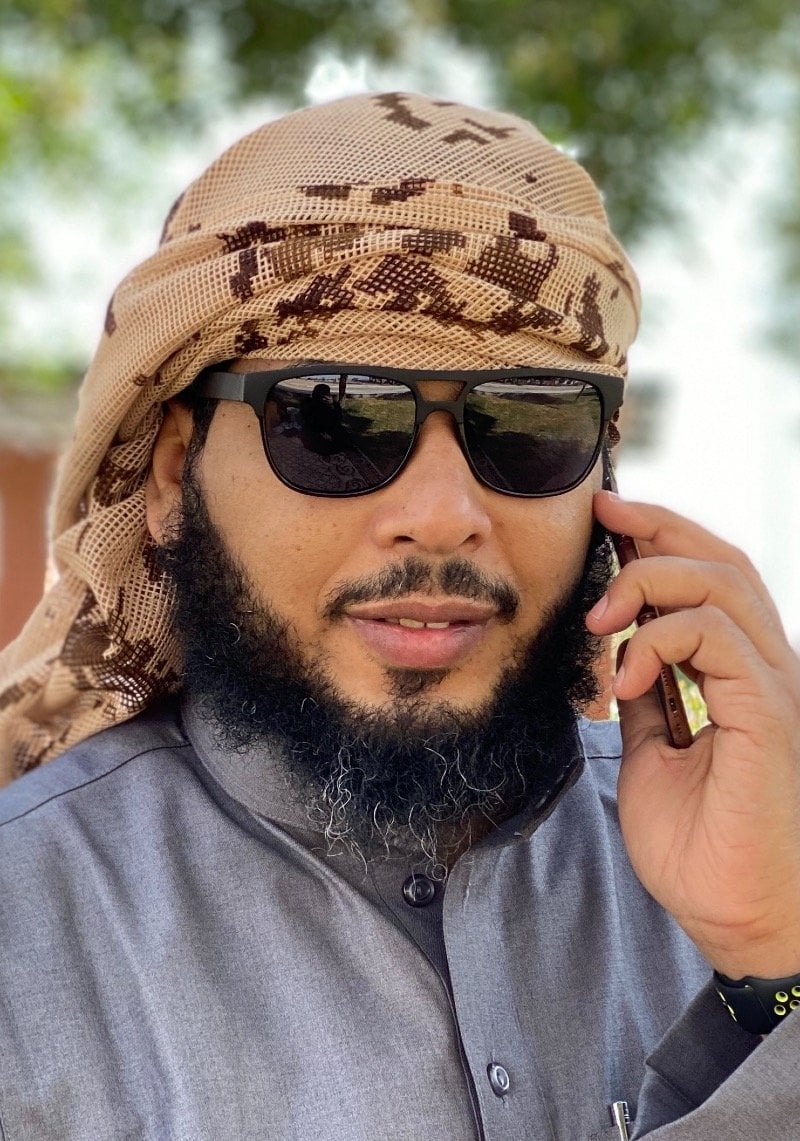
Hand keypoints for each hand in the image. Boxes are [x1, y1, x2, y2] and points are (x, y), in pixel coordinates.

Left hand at [587, 491, 799, 978]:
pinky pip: (716, 639)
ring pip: (724, 583)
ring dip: (649, 580)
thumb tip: (619, 656)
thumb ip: (645, 701)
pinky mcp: (769, 713)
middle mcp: (761, 669)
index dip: (660, 537)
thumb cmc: (700, 847)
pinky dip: (660, 639)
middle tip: (601, 514)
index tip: (606, 518)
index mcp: (734, 675)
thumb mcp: (649, 756)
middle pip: (723, 561)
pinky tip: (625, 677)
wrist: (735, 918)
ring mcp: (771, 687)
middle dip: (658, 526)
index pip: (707, 580)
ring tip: (599, 619)